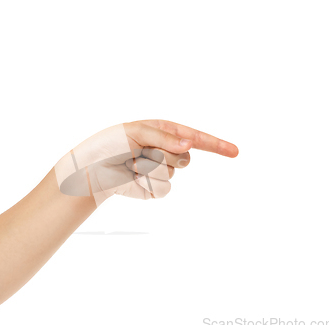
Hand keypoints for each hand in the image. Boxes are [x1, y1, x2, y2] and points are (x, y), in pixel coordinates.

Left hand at [54, 120, 238, 205]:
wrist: (92, 170)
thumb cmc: (110, 144)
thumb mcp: (136, 131)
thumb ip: (165, 138)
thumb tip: (190, 145)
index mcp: (166, 133)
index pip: (197, 139)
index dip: (217, 146)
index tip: (235, 152)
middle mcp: (167, 151)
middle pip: (184, 158)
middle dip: (163, 156)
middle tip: (139, 153)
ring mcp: (161, 171)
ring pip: (172, 174)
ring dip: (149, 169)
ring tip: (131, 164)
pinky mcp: (154, 189)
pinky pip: (163, 189)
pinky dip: (146, 183)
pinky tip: (132, 178)